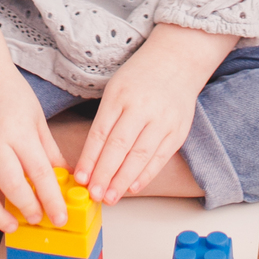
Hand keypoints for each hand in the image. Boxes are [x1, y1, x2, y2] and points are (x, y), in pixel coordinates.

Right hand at [0, 17, 66, 241]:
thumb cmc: (12, 97)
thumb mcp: (37, 119)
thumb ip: (50, 151)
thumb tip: (67, 179)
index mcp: (18, 131)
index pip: (39, 172)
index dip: (51, 198)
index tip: (60, 217)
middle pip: (10, 184)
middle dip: (26, 207)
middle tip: (38, 219)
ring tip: (10, 225)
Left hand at [74, 22, 237, 206]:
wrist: (177, 61)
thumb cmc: (140, 76)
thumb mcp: (115, 89)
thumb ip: (105, 120)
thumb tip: (91, 159)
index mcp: (120, 95)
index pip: (100, 133)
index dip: (89, 159)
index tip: (80, 178)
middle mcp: (142, 107)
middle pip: (119, 147)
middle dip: (105, 174)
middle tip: (94, 194)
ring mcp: (162, 120)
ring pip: (140, 156)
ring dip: (123, 181)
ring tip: (110, 197)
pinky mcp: (178, 131)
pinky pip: (159, 158)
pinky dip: (145, 175)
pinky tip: (132, 187)